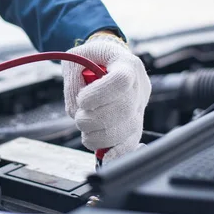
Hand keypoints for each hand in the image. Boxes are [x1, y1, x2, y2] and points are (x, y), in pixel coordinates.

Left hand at [61, 33, 150, 162]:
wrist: (108, 59)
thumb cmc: (92, 57)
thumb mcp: (76, 58)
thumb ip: (72, 82)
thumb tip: (77, 111)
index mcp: (126, 63)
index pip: (121, 81)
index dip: (100, 94)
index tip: (82, 100)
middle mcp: (139, 85)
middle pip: (125, 109)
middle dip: (96, 120)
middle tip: (80, 118)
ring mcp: (140, 104)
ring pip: (129, 128)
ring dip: (102, 136)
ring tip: (86, 132)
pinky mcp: (137, 120)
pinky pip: (132, 140)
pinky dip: (118, 151)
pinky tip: (106, 157)